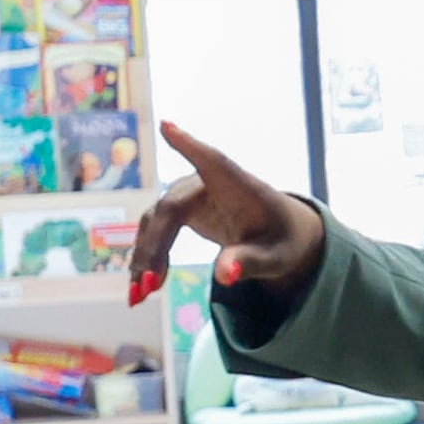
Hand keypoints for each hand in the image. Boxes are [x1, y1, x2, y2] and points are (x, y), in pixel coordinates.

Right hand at [129, 120, 324, 302]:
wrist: (279, 235)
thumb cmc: (283, 240)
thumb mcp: (276, 258)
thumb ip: (251, 263)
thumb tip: (225, 276)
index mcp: (238, 185)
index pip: (213, 161)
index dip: (190, 145)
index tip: (168, 126)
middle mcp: (207, 184)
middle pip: (170, 208)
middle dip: (155, 246)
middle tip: (150, 287)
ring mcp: (189, 196)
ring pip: (155, 221)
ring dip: (145, 257)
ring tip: (140, 296)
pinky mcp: (179, 211)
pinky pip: (154, 233)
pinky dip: (147, 260)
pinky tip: (141, 291)